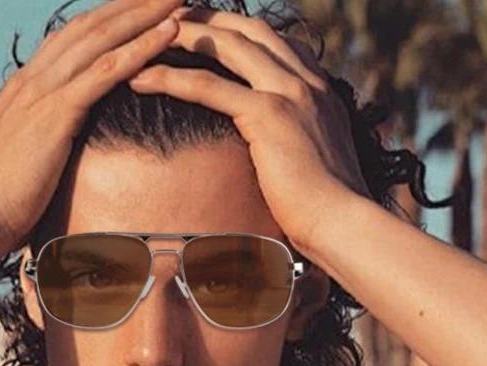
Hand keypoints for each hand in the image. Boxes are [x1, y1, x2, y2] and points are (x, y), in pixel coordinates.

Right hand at [0, 0, 182, 251]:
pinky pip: (105, 71)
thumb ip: (36, 147)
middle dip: (129, 4)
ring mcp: (43, 92)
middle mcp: (32, 80)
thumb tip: (51, 157)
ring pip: (100, 38)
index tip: (134, 9)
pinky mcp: (56, 113)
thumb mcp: (18, 164)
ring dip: (142, 14)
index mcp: (23, 90)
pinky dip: (139, 49)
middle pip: (88, 27)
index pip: (69, 41)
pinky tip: (167, 35)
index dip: (104, 21)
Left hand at [127, 6, 371, 259]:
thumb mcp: (317, 162)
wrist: (343, 223)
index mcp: (320, 89)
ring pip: (228, 46)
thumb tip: (283, 155)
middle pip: (249, 29)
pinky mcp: (269, 115)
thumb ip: (301, 140)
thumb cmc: (330, 209)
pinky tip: (142, 77)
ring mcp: (290, 93)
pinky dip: (172, 77)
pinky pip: (210, 86)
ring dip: (185, 34)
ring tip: (147, 36)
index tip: (208, 26)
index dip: (238, 29)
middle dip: (208, 18)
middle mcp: (307, 81)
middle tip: (171, 16)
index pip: (275, 41)